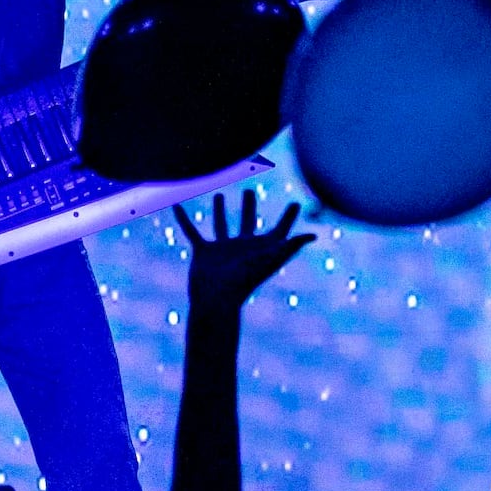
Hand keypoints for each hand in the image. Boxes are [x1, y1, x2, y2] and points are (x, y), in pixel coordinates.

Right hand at [172, 189, 317, 313]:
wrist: (216, 299)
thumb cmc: (245, 279)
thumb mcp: (270, 258)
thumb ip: (290, 245)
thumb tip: (314, 235)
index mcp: (262, 249)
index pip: (279, 230)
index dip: (288, 217)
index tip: (296, 202)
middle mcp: (242, 247)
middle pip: (248, 222)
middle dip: (249, 207)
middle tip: (249, 191)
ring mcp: (221, 249)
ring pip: (220, 225)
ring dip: (220, 211)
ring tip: (219, 195)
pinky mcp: (203, 252)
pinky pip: (192, 231)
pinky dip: (183, 219)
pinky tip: (176, 205)